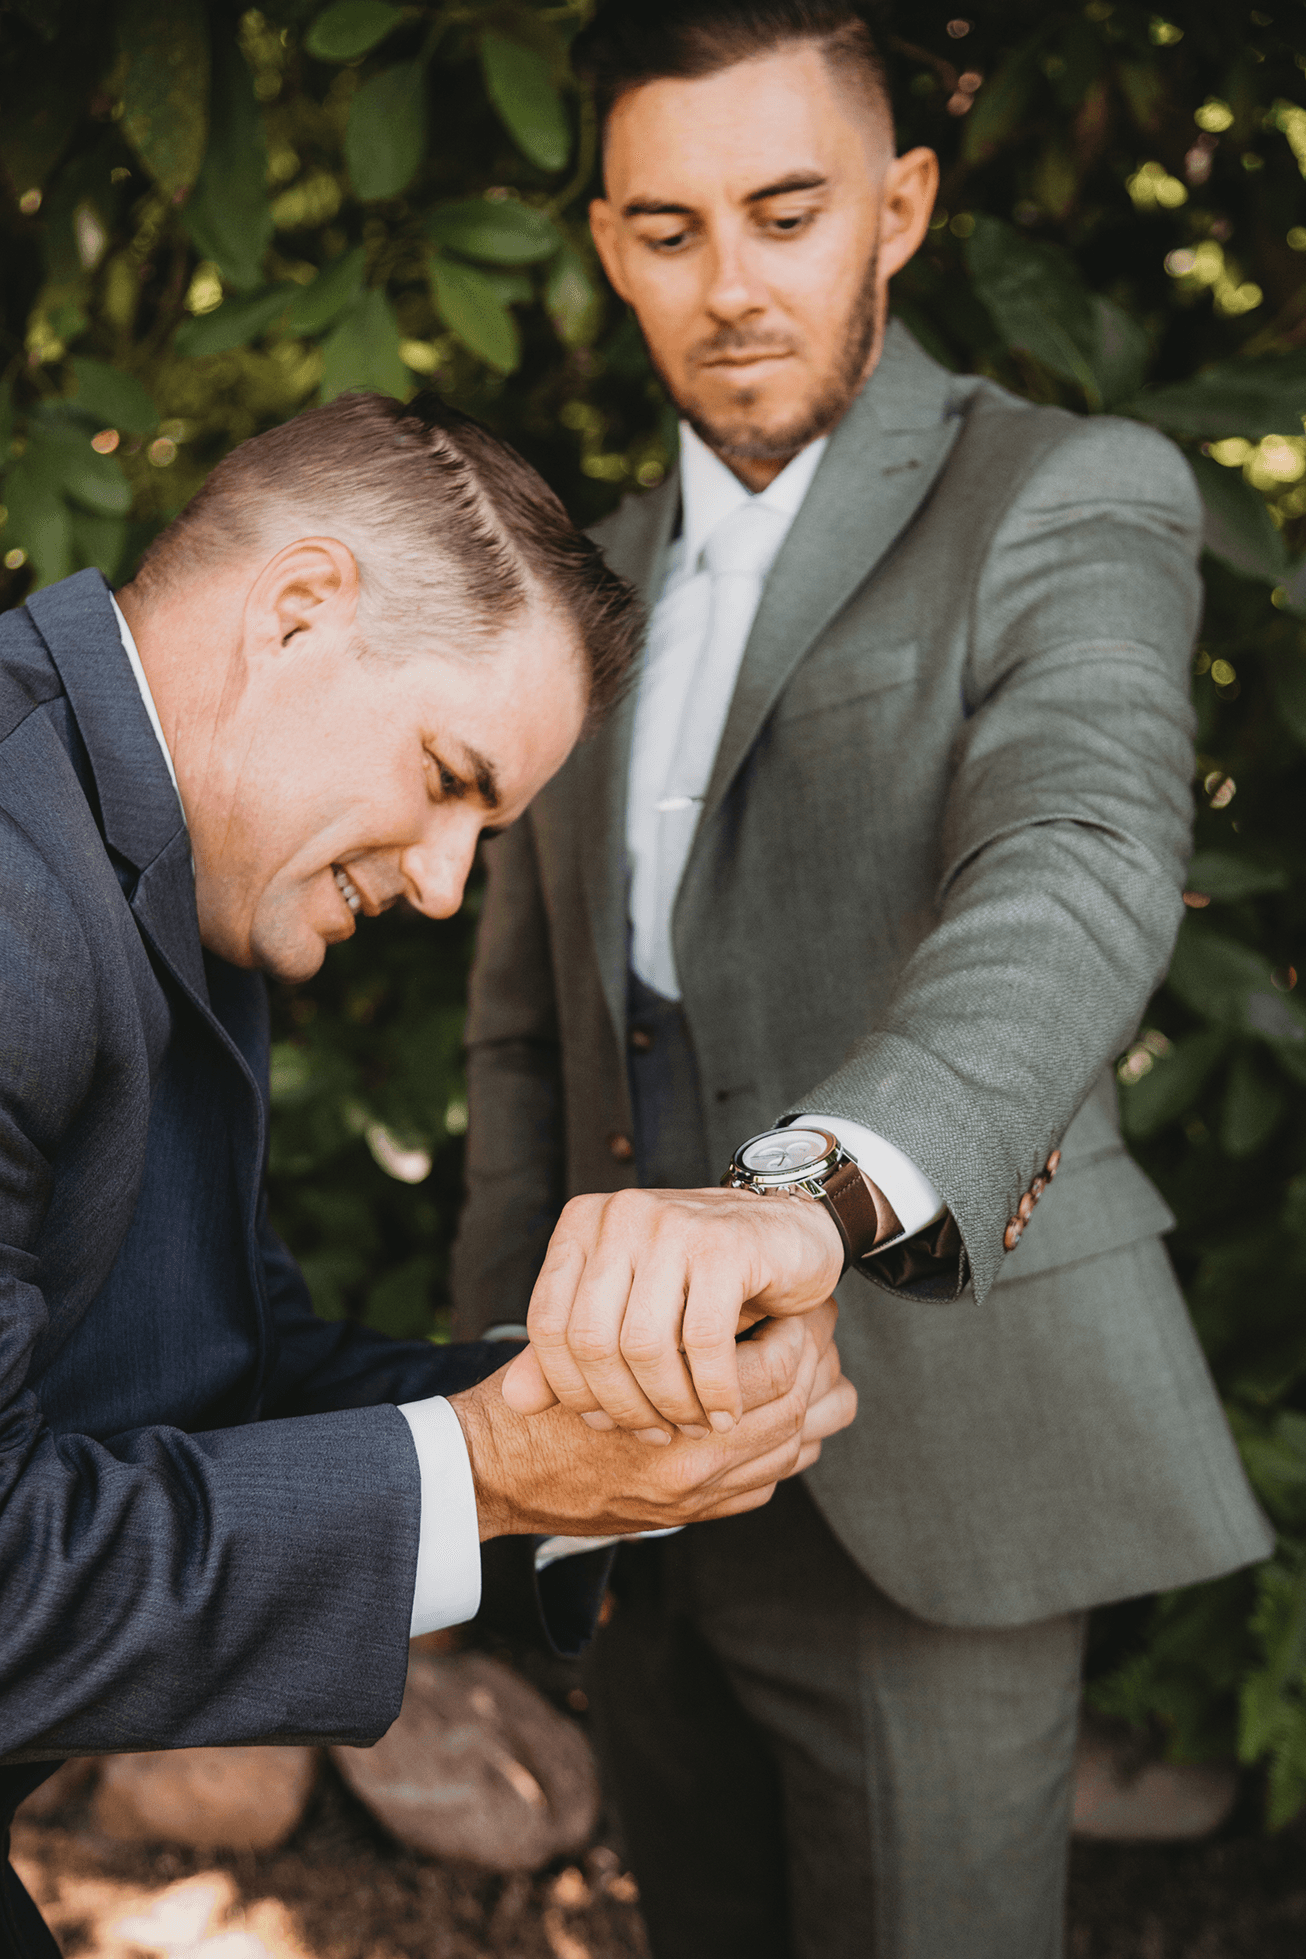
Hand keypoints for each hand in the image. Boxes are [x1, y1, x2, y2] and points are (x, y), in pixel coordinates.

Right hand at [452, 1302, 854, 1539]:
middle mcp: (698, 1475)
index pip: (777, 1375)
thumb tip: (731, 1295)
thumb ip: (651, 1331)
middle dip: (814, 1362)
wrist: (497, 1478)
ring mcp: (702, 1499)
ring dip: (812, 1402)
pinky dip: (793, 1442)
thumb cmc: (537, 1408)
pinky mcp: (699, 1514)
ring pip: (797, 1447)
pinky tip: (790, 1406)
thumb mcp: (586, 1351)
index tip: (793, 1302)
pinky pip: (774, 1479)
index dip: (796, 1334)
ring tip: (811, 1359)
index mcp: (677, 1435)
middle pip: (798, 1410)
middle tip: (813, 1322)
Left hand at [500, 1185, 843, 1438]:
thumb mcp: (630, 1306)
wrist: (788, 1232)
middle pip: (592, 1340)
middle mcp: (619, 1216)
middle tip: (654, 1435)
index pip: (548, 1324)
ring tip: (690, 1426)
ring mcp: (671, 1226)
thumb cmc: (703, 1277)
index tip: (605, 1424)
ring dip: (670, 1403)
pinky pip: (704, 1341)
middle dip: (622, 1404)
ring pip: (645, 1345)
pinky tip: (724, 1413)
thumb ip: (572, 1349)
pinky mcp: (724, 1246)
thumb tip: (514, 1402)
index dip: (570, 1387)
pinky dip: (713, 1391)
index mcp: (583, 1225)